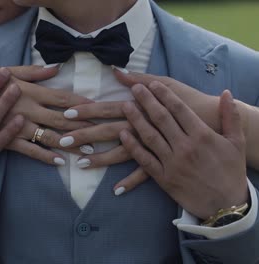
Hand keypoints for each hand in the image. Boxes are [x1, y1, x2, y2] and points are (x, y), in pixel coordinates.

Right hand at [5, 65, 94, 164]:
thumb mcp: (8, 71)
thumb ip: (33, 71)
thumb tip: (57, 68)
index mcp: (30, 91)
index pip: (64, 97)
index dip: (83, 103)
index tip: (100, 107)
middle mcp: (29, 109)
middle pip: (63, 118)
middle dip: (84, 126)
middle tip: (103, 133)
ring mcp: (19, 126)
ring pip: (50, 137)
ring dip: (71, 144)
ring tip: (89, 150)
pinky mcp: (8, 140)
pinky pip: (30, 150)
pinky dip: (46, 156)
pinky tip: (60, 162)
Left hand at [120, 81, 247, 218]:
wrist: (227, 205)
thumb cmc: (232, 172)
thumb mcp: (236, 142)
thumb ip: (230, 116)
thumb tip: (226, 92)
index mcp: (202, 135)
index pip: (179, 109)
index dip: (164, 94)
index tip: (153, 84)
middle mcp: (185, 147)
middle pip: (161, 118)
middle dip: (146, 101)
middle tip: (134, 88)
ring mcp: (172, 163)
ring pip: (149, 136)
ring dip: (136, 119)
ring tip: (125, 106)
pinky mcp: (163, 178)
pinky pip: (144, 160)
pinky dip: (133, 147)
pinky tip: (124, 135)